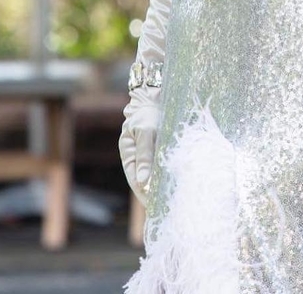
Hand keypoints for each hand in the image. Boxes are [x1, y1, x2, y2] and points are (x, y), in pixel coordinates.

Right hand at [119, 86, 161, 207]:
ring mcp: (147, 152)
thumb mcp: (146, 131)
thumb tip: (143, 183)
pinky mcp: (158, 148)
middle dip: (153, 194)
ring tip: (170, 200)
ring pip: (154, 174)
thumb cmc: (148, 111)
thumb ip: (145, 156)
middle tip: (164, 208)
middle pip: (144, 181)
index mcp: (128, 153)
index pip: (136, 180)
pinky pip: (161, 165)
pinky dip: (166, 174)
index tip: (154, 207)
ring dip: (160, 185)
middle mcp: (136, 156)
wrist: (154, 93)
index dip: (144, 195)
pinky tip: (174, 181)